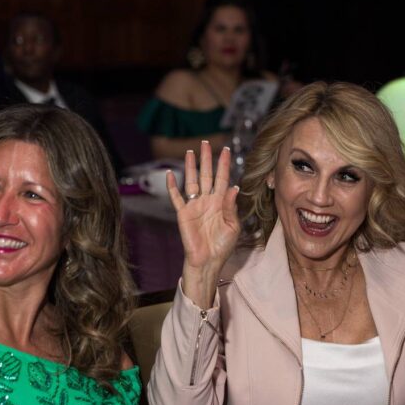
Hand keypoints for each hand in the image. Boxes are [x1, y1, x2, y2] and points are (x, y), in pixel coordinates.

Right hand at [169, 141, 241, 306]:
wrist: (208, 261)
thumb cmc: (222, 246)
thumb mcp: (233, 226)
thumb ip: (231, 207)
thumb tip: (233, 187)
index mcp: (221, 203)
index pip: (223, 179)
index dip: (224, 165)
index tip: (227, 150)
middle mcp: (207, 201)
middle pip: (207, 175)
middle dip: (207, 159)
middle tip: (206, 142)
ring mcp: (195, 206)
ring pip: (192, 181)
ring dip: (191, 167)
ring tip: (190, 152)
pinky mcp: (183, 214)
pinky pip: (177, 197)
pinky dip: (173, 186)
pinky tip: (171, 174)